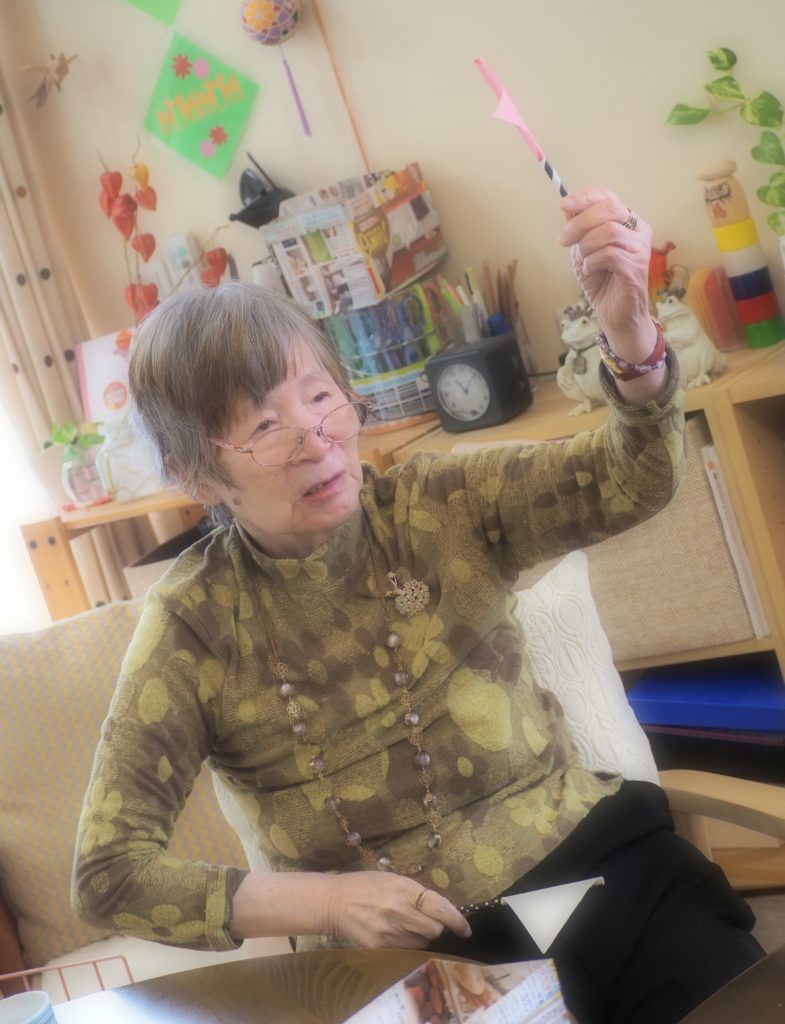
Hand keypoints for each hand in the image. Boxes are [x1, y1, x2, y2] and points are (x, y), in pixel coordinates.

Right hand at [322, 872, 470, 949]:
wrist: (334, 901)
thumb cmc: (365, 884)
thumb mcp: (392, 879)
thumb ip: (415, 893)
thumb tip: (439, 908)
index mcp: (403, 889)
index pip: (440, 908)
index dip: (457, 920)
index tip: (466, 929)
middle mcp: (399, 911)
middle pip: (434, 929)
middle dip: (436, 927)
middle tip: (426, 920)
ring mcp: (389, 932)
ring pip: (421, 942)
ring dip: (421, 936)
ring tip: (405, 925)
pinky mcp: (380, 947)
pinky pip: (405, 950)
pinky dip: (407, 944)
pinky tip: (395, 933)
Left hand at [558, 187, 651, 340]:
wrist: (614, 314)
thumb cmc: (602, 282)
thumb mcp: (584, 251)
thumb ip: (578, 228)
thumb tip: (567, 205)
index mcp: (627, 222)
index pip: (608, 197)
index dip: (585, 197)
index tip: (564, 204)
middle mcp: (638, 231)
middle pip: (608, 210)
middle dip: (579, 223)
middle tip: (564, 241)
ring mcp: (640, 249)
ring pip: (608, 231)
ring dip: (586, 246)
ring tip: (583, 262)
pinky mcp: (637, 267)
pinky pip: (609, 254)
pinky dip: (592, 262)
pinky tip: (590, 271)